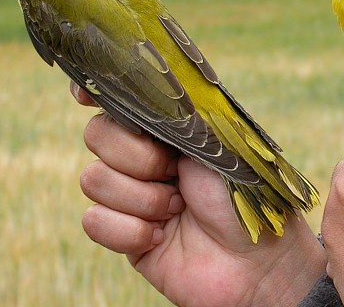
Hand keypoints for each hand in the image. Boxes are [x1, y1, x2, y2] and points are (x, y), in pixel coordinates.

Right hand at [71, 82, 325, 306]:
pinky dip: (130, 230)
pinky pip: (94, 221)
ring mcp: (132, 196)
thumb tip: (135, 83)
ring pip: (93, 179)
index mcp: (167, 128)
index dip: (95, 92)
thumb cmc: (245, 194)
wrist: (256, 258)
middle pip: (96, 135)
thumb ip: (175, 113)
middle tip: (175, 172)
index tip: (87, 96)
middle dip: (137, 156)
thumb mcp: (214, 141)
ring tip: (177, 208)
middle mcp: (144, 158)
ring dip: (141, 197)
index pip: (117, 101)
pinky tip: (161, 236)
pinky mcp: (125, 235)